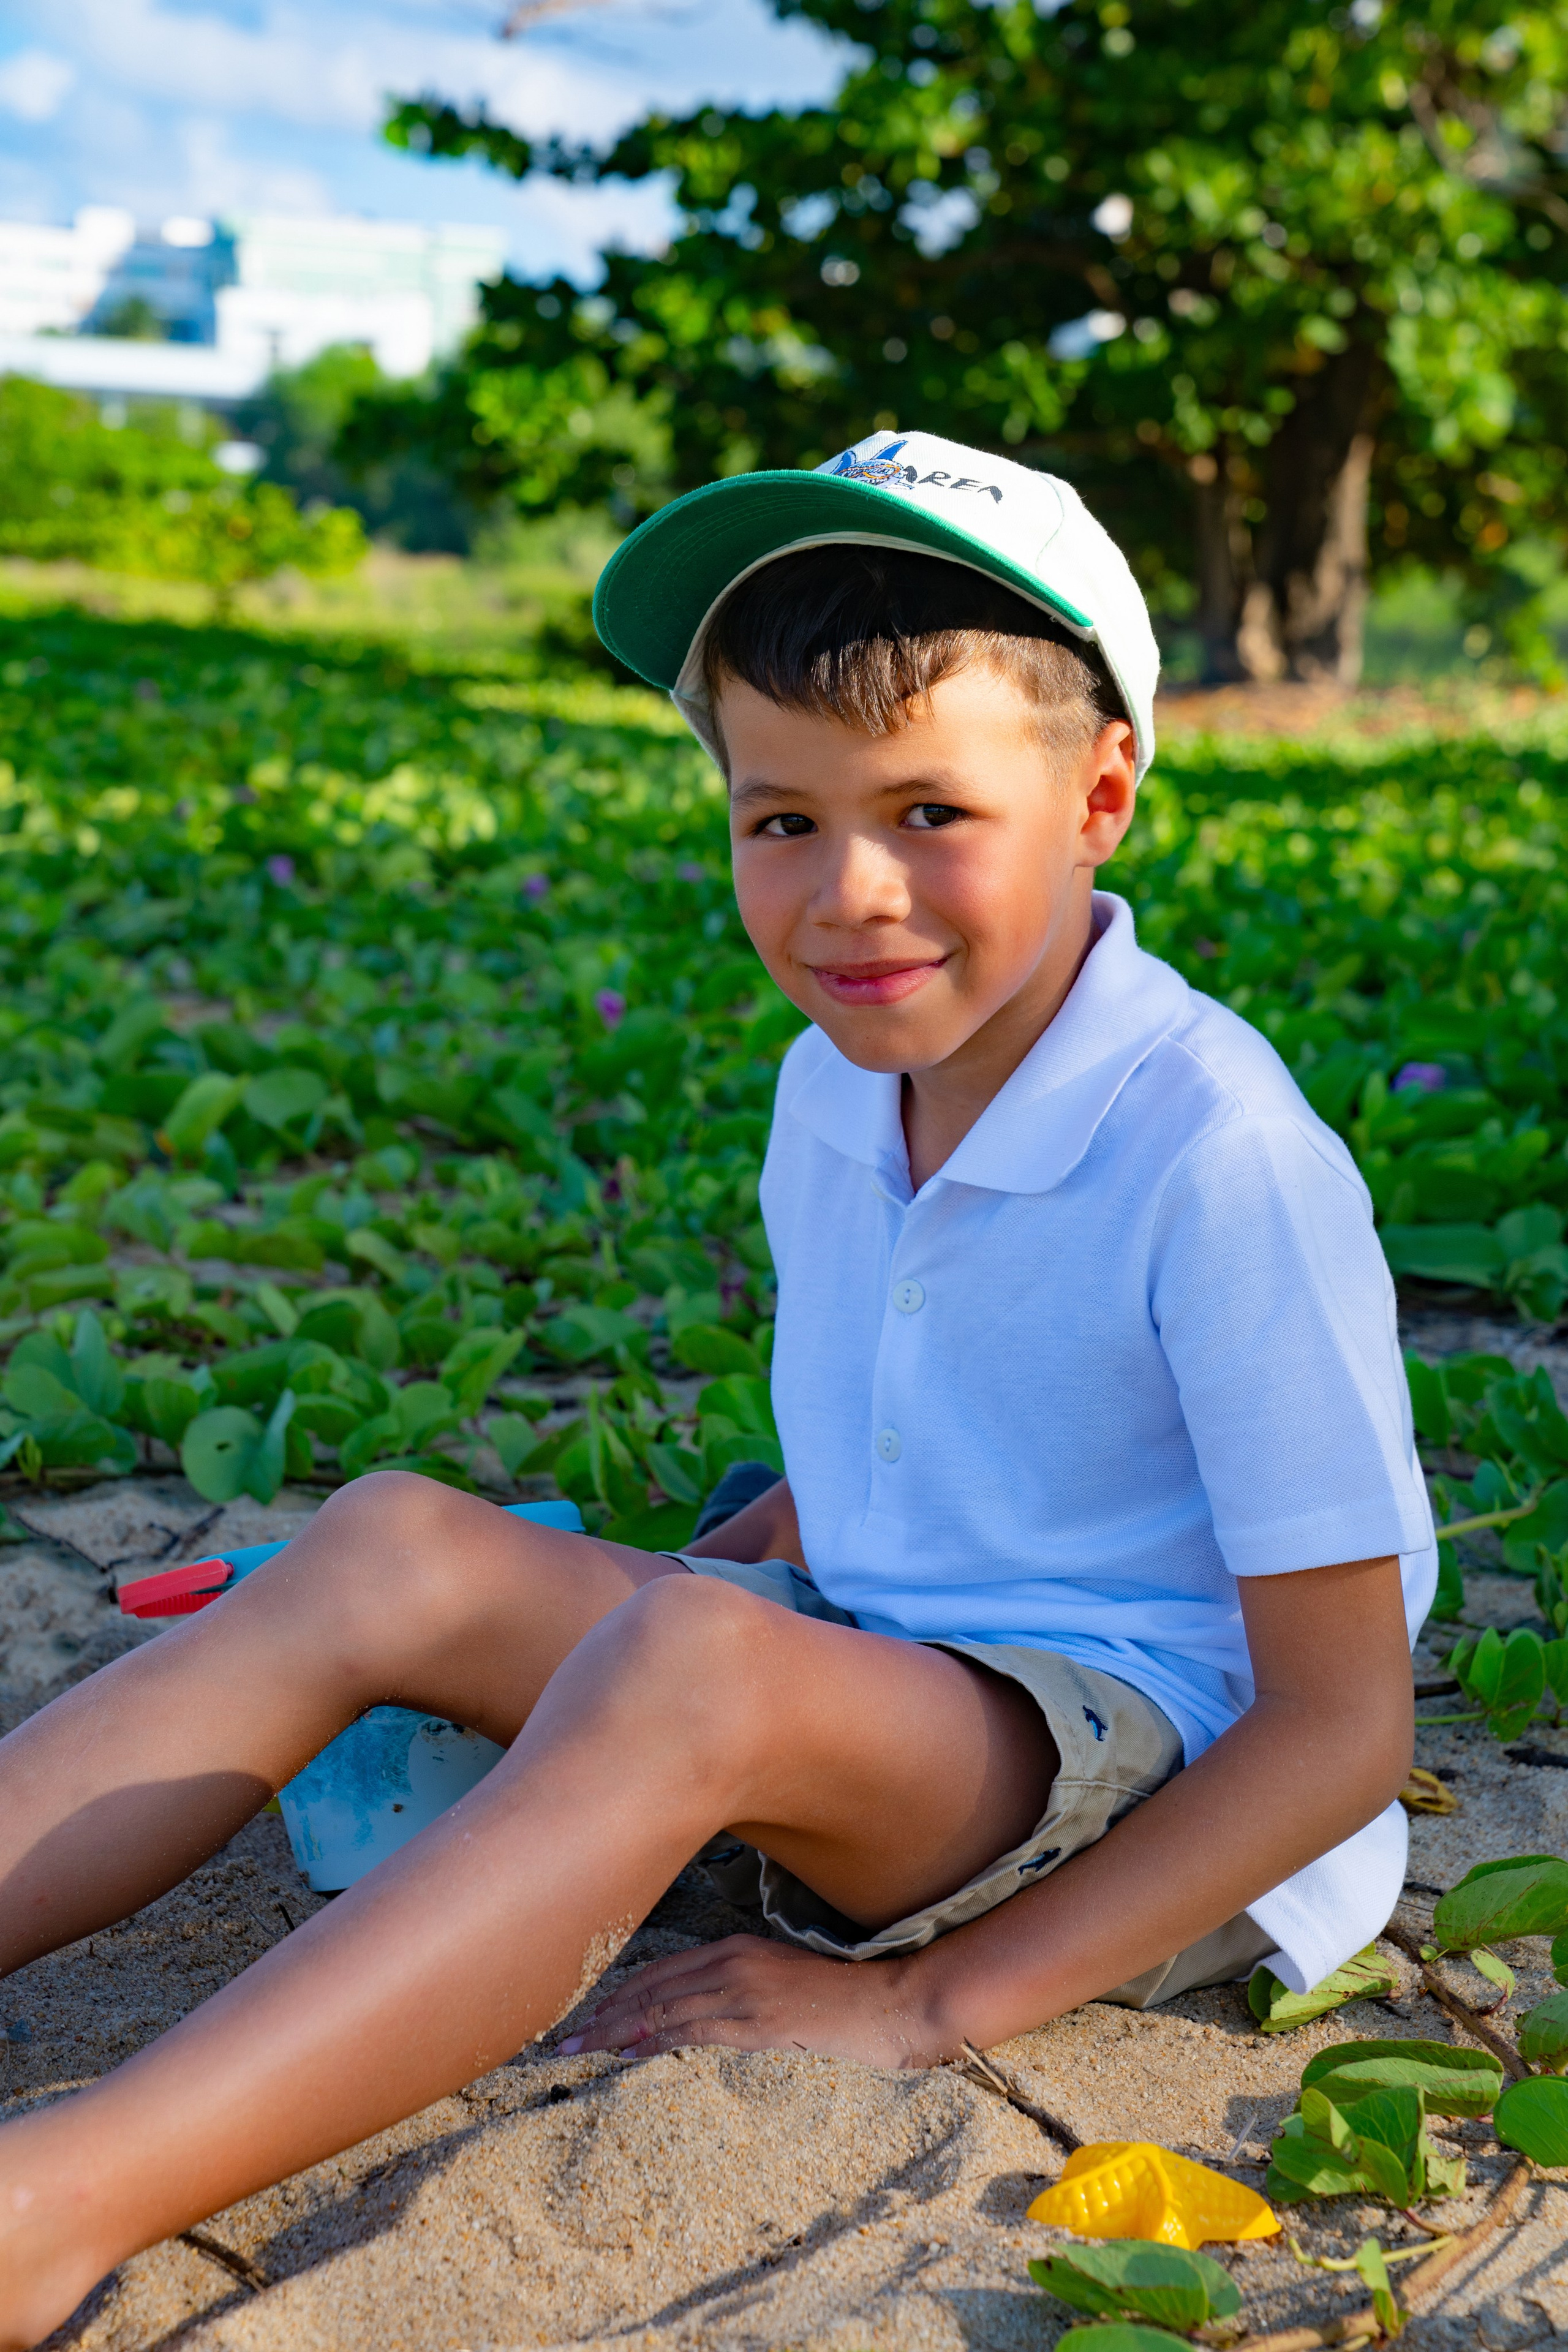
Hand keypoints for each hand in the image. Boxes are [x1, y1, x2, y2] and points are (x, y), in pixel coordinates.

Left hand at [557, 1933, 947, 2069]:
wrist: (886, 2003)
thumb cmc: (837, 1996)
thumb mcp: (779, 1981)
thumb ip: (738, 1988)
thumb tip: (700, 2012)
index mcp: (736, 1946)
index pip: (661, 1969)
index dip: (620, 1991)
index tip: (586, 2012)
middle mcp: (732, 1960)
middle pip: (652, 1985)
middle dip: (604, 2011)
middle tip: (563, 2035)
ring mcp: (744, 1989)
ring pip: (663, 2006)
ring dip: (616, 2029)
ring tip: (578, 2047)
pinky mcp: (757, 2020)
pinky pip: (693, 2029)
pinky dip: (654, 2039)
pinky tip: (627, 2051)